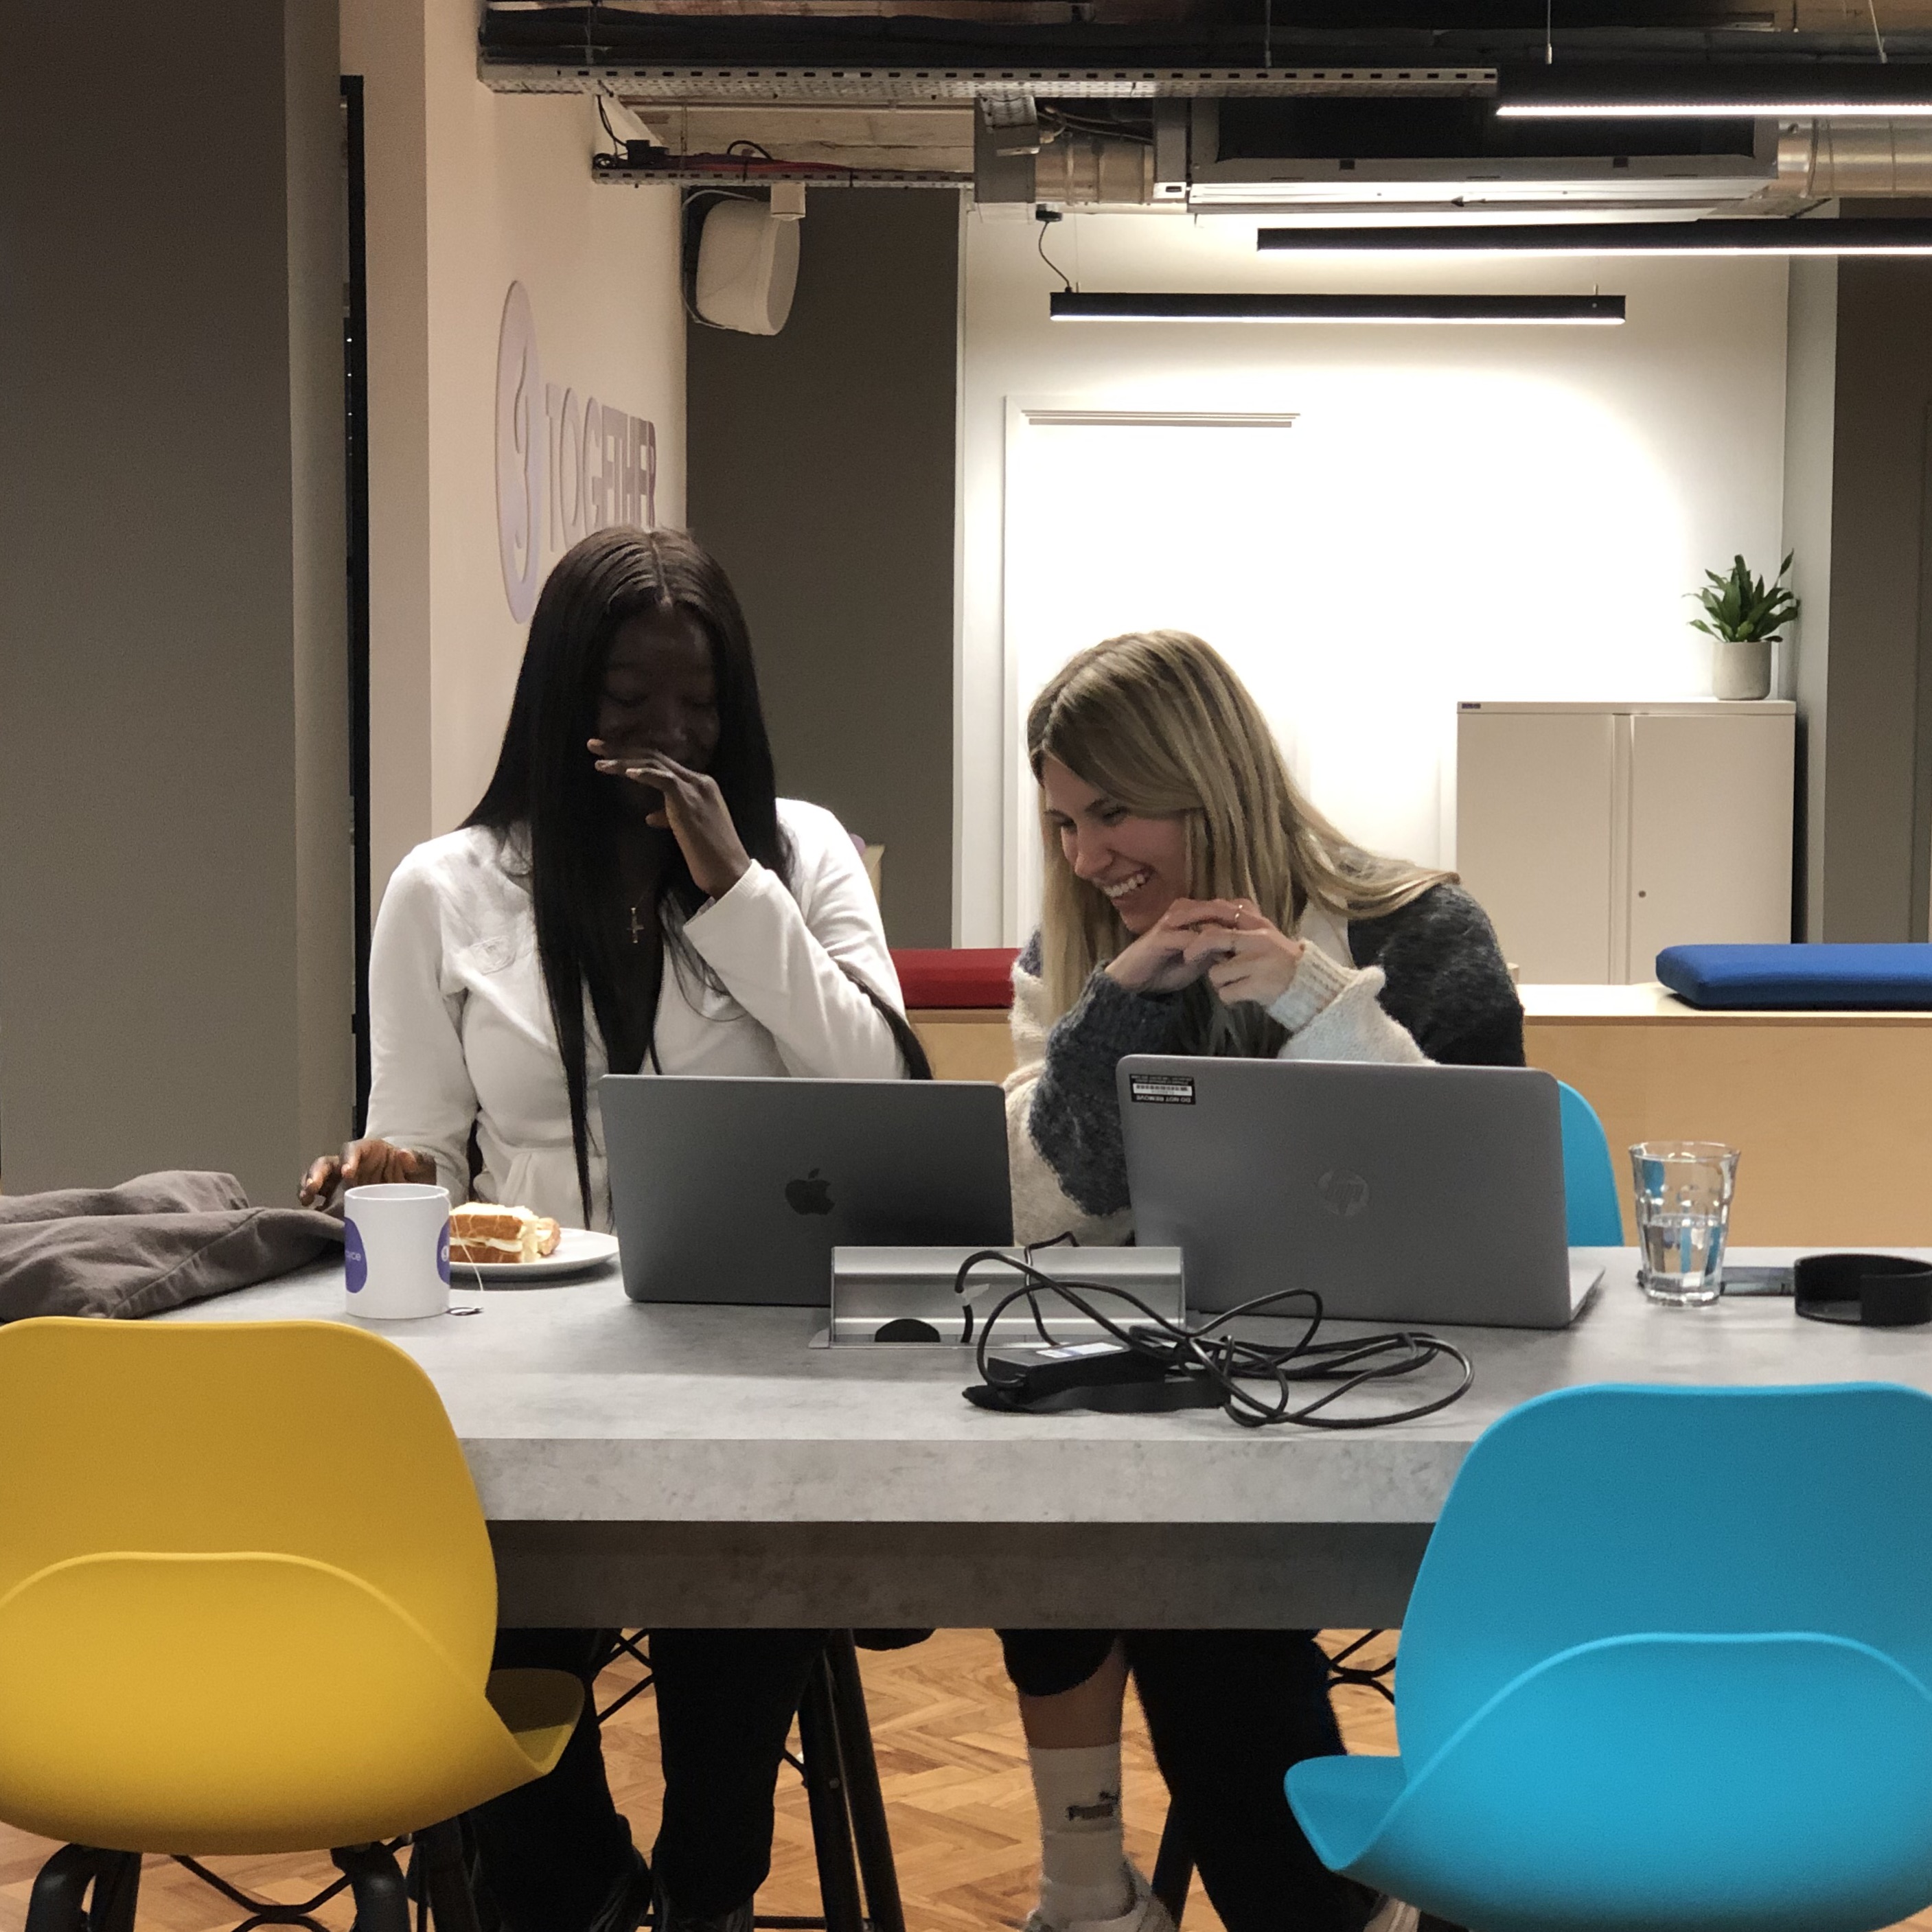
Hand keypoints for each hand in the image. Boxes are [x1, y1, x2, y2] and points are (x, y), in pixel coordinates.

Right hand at [299, 1137, 436, 1208]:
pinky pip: (319, 1202)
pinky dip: (313, 1208)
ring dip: (307, 1187)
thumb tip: (404, 1155)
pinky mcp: (336, 1201)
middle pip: (326, 1163)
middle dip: (316, 1173)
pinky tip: (311, 1217)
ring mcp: (340, 1184)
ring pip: (316, 1180)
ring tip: (305, 1200)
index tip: (348, 1172)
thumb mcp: (422, 1168)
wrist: (415, 1200)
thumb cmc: (415, 1178)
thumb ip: (417, 1161)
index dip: (347, 1158)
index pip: (352, 1149)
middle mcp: (350, 1165)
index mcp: (368, 1152)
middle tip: (313, 1188)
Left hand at [590, 743, 750, 899]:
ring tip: (598, 761)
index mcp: (699, 785)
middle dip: (621, 749)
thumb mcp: (686, 832)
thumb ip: (669, 818)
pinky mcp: (689, 800)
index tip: (607, 754)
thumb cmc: (709, 857)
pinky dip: (644, 774)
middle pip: (654, 756)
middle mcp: (698, 781)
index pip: (661, 763)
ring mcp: (695, 788)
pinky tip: (625, 773)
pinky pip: (663, 779)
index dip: (632, 755)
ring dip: (623, 760)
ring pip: (654, 764)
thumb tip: (650, 817)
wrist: (729, 871)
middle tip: (594, 745)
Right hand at [1105, 898, 1257, 995]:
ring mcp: (1171, 921)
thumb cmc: (1165, 969)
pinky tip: (1220, 954)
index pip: (1221, 907)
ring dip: (1225, 927)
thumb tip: (1237, 948)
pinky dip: (1206, 945)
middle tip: (1261, 928)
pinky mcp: (1162, 936)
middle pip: (1216, 907)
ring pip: (1205, 917)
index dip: (1242, 915)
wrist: (1136, 982)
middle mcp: (1181, 912)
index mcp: (1190, 913)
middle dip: (1238, 917)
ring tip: (1243, 938)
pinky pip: (1189, 937)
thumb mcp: (1197, 960)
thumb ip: (1214, 950)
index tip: (1264, 927)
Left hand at [1185, 912, 1305, 1009]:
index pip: (1223, 912)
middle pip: (1213, 938)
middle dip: (1195, 948)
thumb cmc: (1284, 963)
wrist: (1311, 987)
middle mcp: (1259, 940)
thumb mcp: (1267, 936)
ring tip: (1235, 984)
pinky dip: (1229, 998)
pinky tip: (1240, 997)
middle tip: (1188, 957)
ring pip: (1216, 973)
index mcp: (1260, 925)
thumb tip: (1214, 911)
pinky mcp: (1259, 986)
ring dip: (1219, 982)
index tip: (1182, 928)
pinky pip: (1226, 994)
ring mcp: (1259, 964)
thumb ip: (1245, 924)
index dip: (1197, 918)